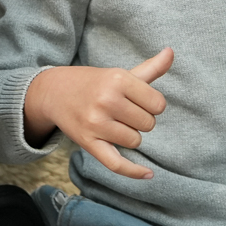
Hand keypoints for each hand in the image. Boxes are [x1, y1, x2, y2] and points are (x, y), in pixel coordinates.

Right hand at [23, 48, 172, 179]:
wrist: (53, 92)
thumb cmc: (93, 83)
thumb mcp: (120, 74)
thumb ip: (150, 68)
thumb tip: (172, 52)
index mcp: (117, 79)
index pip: (158, 104)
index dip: (152, 105)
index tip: (139, 102)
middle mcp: (106, 100)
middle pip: (148, 124)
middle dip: (140, 120)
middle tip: (123, 112)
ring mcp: (96, 123)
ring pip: (135, 141)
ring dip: (129, 136)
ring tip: (113, 123)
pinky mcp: (88, 142)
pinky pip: (117, 163)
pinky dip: (134, 172)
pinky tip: (148, 174)